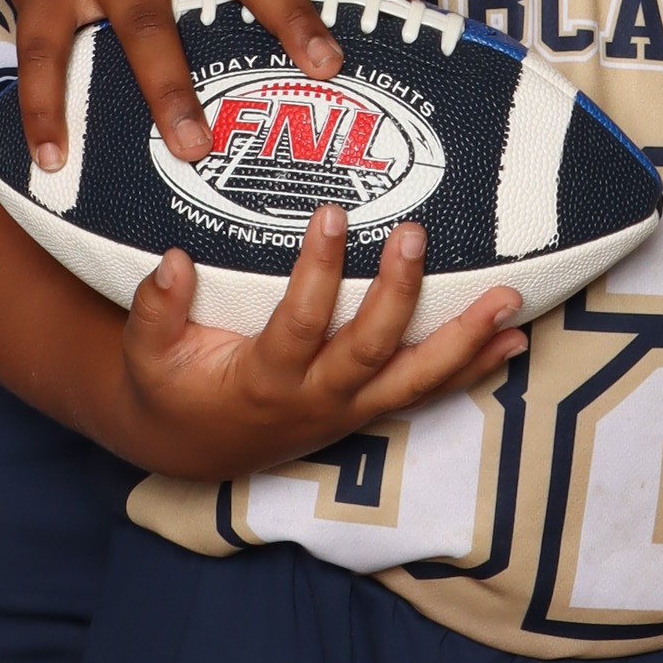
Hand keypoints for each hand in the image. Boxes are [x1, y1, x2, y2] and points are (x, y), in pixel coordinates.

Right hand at [110, 207, 524, 478]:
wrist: (193, 450)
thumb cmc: (173, 391)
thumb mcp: (147, 356)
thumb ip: (155, 310)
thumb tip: (173, 260)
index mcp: (264, 380)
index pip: (300, 323)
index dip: (318, 271)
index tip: (332, 211)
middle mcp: (318, 399)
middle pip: (372, 350)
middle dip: (401, 294)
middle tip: (417, 235)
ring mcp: (351, 409)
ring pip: (418, 379)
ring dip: (467, 341)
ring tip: (510, 302)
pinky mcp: (369, 410)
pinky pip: (429, 392)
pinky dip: (474, 368)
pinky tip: (515, 343)